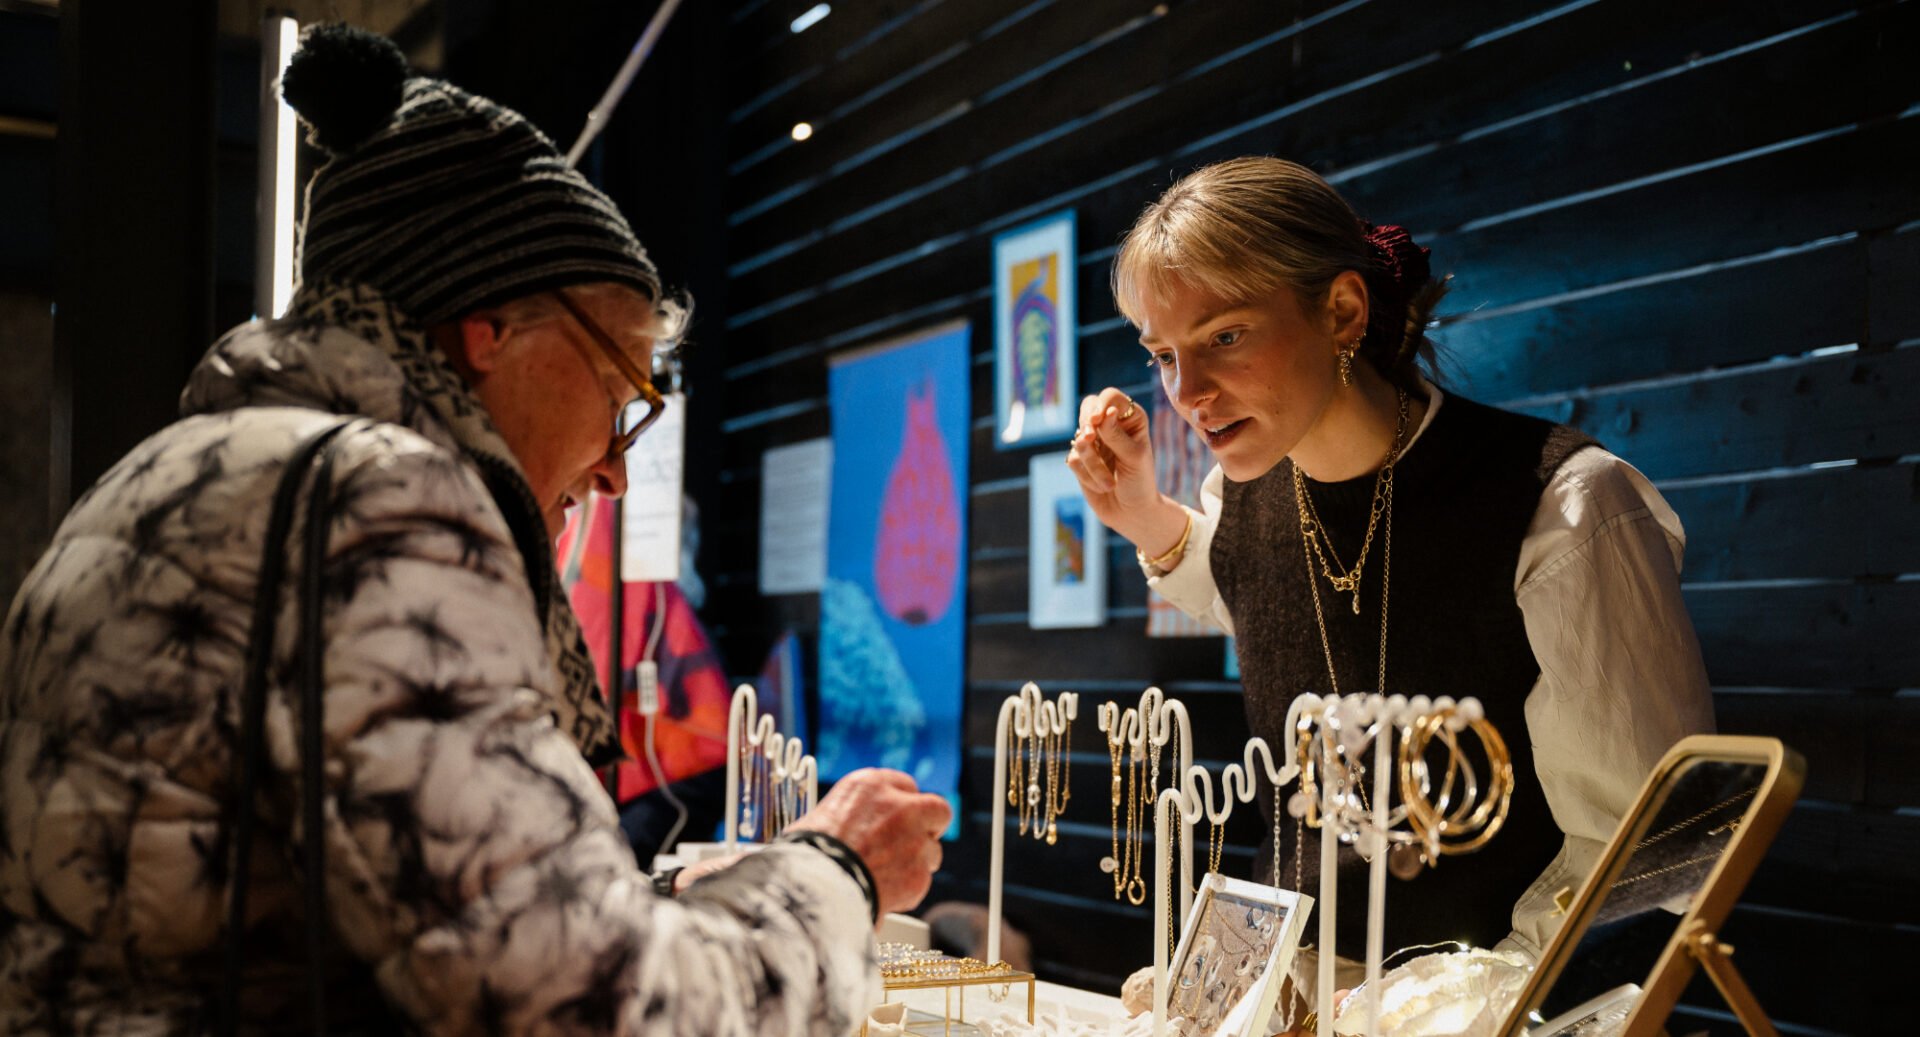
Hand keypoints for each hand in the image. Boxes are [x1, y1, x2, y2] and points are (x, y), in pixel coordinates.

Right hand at [786, 768, 950, 918]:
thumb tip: (865, 828)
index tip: (898, 819)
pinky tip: (880, 892)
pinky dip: (905, 889)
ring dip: (916, 862)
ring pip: (931, 850)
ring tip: (884, 875)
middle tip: (914, 841)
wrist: (814, 886)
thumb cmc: (808, 852)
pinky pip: (921, 881)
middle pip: (936, 809)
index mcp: (869, 785)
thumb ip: (856, 813)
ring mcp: (914, 840)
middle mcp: (899, 807)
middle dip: (929, 825)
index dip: (901, 806)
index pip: (904, 786)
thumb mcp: (824, 814)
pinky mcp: (919, 873)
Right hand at [1066, 388, 1187, 560]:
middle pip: (1088, 407)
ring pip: (1079, 438)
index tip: (1096, 420)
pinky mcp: (1080, 459)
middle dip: (1087, 426)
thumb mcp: (1133, 457)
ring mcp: (1094, 441)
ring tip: (1108, 483)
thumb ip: (1117, 435)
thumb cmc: (1140, 482)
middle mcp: (1111, 425)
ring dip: (1093, 464)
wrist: (1131, 512)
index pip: (1111, 397)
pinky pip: (1073, 459)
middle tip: (1090, 439)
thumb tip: (1106, 413)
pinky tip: (1101, 486)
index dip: (1101, 405)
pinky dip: (1086, 475)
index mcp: (1131, 418)